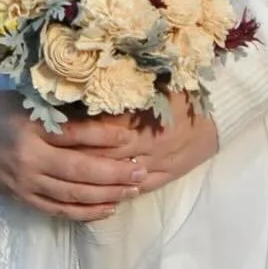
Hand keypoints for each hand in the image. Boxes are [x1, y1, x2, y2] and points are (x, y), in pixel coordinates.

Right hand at [0, 91, 146, 222]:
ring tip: (133, 189)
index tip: (131, 137)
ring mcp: (24, 183)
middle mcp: (27, 158)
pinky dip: (85, 212)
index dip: (104, 136)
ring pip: (72, 194)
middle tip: (141, 170)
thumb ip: (59, 112)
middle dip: (114, 173)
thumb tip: (104, 113)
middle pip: (78, 170)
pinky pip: (58, 210)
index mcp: (28, 127)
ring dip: (106, 194)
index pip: (73, 134)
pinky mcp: (22, 199)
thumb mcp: (25, 102)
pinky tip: (108, 208)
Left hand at [50, 93, 218, 192]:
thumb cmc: (185, 95)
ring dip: (91, 177)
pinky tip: (93, 193)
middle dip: (76, 156)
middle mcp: (146, 144)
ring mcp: (154, 165)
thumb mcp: (160, 82)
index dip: (78, 129)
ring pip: (117, 175)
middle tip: (49, 154)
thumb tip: (94, 75)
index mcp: (143, 118)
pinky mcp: (161, 178)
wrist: (219, 119)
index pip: (103, 127)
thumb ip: (130, 85)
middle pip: (104, 154)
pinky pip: (134, 190)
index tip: (54, 126)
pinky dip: (113, 192)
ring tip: (62, 176)